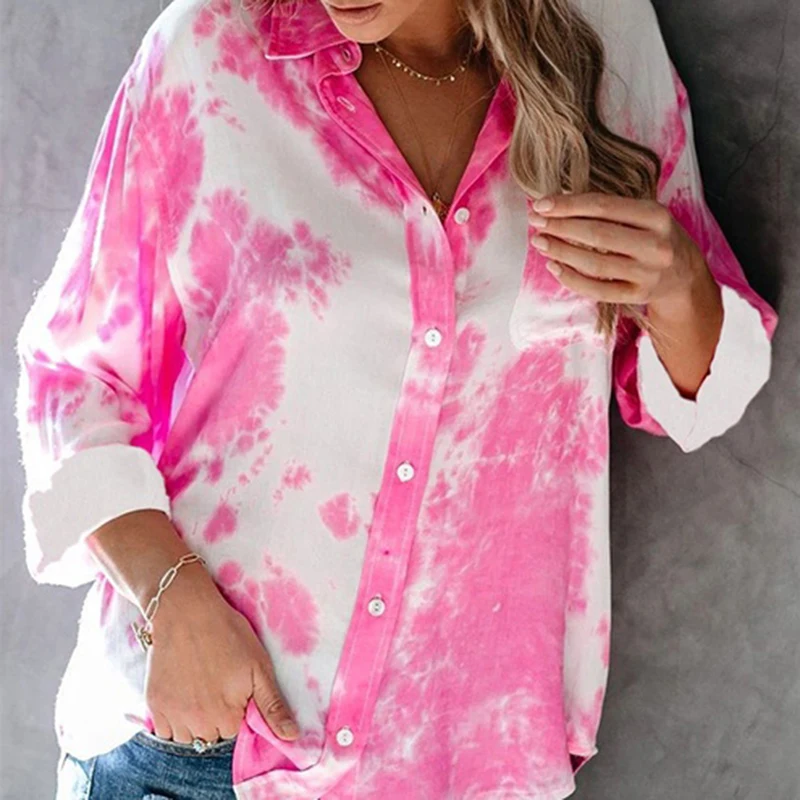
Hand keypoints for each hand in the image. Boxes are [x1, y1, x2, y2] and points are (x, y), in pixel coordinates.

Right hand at [143, 571, 300, 744]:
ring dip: (192, 720)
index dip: (235, 710)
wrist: (187, 612)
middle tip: (215, 682)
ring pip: (185, 736)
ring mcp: (172, 716)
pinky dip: (171, 716)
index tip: (232, 688)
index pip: (234, 734)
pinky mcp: (153, 706)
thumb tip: (292, 737)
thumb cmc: (227, 634)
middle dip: (214, 717)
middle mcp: (198, 725)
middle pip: (209, 737)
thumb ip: (273, 707)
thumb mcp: (259, 667)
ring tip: (198, 686)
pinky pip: (163, 729)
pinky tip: (181, 690)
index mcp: (227, 718)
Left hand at [527, 192, 709, 310]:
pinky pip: (597, 290)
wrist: (685, 276)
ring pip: (594, 263)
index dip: (568, 204)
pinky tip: (554, 267)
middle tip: (536, 223)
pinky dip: (571, 279)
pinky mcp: (637, 295)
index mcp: (656, 216)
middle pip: (597, 234)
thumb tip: (558, 204)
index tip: (541, 204)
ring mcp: (647, 273)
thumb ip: (610, 209)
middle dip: (560, 227)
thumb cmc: (656, 238)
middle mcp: (655, 244)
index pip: (604, 206)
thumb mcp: (646, 215)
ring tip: (540, 242)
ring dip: (561, 252)